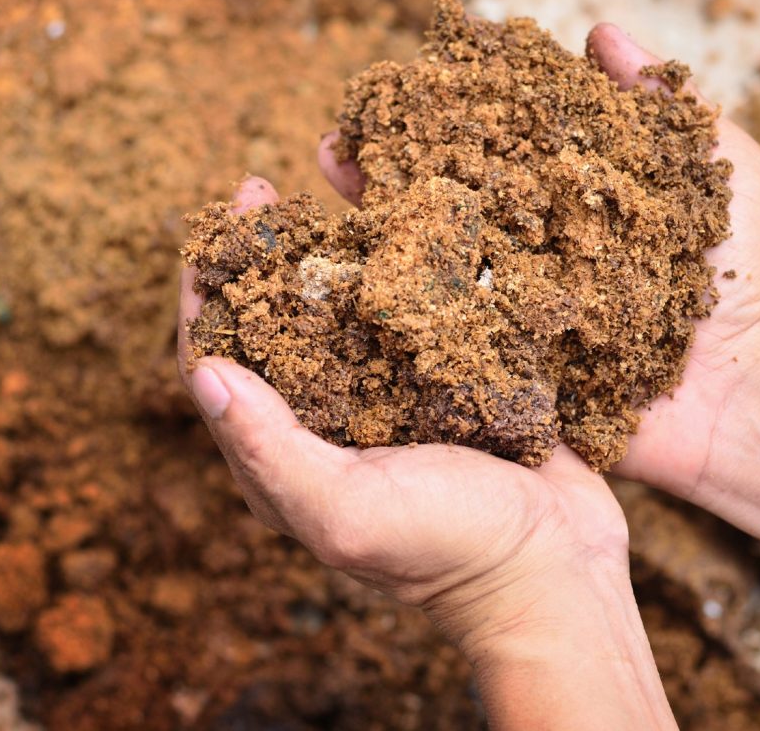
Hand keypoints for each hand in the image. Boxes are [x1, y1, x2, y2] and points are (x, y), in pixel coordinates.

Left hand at [178, 178, 628, 657]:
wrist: (557, 567)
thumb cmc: (448, 548)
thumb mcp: (347, 510)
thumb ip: (271, 449)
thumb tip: (203, 373)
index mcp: (287, 459)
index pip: (217, 370)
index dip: (203, 300)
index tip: (208, 235)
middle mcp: (331, 422)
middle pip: (275, 326)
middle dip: (261, 259)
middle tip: (260, 192)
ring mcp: (391, 399)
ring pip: (345, 309)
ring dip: (329, 250)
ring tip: (326, 192)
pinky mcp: (447, 381)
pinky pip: (413, 313)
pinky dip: (404, 268)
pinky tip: (408, 224)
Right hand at [318, 25, 759, 503]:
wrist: (743, 396)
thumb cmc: (739, 282)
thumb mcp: (719, 171)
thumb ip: (667, 103)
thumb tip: (598, 33)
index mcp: (567, 206)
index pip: (493, 152)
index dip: (445, 121)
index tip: (399, 92)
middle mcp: (528, 256)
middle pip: (444, 205)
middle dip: (387, 172)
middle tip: (337, 143)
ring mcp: (511, 316)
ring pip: (429, 267)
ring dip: (374, 234)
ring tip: (326, 197)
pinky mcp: (504, 373)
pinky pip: (442, 343)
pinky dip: (395, 318)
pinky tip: (349, 286)